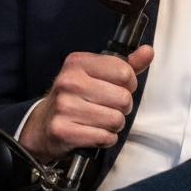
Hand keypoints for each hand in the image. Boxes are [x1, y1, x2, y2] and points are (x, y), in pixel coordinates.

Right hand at [19, 45, 153, 162]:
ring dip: (114, 125)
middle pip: (123, 98)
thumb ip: (126, 64)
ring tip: (100, 121)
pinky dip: (105, 138)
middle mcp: (69, 82)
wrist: (43, 125)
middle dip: (122, 108)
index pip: (124, 71)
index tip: (118, 88)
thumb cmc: (75, 98)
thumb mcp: (97, 75)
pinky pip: (104, 137)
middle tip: (108, 108)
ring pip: (115, 120)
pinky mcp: (62, 130)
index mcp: (78, 63)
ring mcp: (64, 106)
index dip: (128, 84)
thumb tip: (148, 51)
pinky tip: (94, 132)